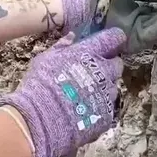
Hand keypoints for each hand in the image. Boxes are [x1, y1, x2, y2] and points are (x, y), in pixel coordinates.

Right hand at [0, 28, 125, 156]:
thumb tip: (72, 37)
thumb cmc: (40, 85)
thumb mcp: (45, 59)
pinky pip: (108, 107)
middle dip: (108, 66)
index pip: (113, 39)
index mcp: (89, 53)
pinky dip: (99, 107)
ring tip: (86, 94)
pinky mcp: (107, 115)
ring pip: (113, 87)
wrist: (41, 119)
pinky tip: (84, 110)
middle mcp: (103, 71)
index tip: (110, 42)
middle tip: (93, 72)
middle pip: (117, 64)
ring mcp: (107, 95)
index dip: (114, 39)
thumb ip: (61, 47)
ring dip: (104, 87)